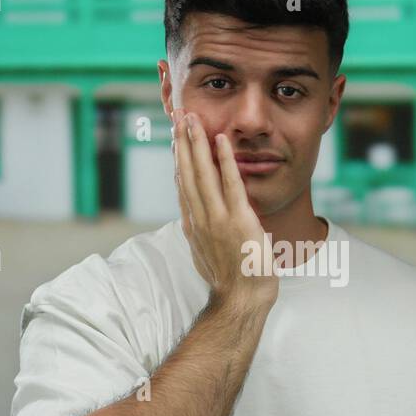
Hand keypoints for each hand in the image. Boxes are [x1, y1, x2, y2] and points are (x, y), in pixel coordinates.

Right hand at [172, 110, 277, 310]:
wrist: (241, 299)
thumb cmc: (229, 278)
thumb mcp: (205, 252)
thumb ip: (198, 230)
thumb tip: (190, 216)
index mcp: (193, 224)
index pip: (183, 185)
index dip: (178, 159)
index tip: (174, 138)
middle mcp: (200, 218)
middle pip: (187, 173)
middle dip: (182, 143)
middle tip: (178, 116)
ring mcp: (217, 218)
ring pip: (203, 173)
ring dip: (196, 144)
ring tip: (192, 119)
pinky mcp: (238, 219)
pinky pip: (230, 183)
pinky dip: (224, 160)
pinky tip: (220, 140)